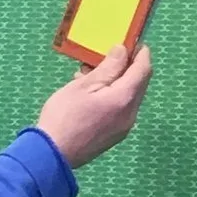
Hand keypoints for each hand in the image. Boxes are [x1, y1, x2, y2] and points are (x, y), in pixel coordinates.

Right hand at [37, 42, 153, 170]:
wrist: (52, 154)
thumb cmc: (64, 115)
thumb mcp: (84, 85)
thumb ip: (108, 67)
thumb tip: (123, 51)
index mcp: (125, 99)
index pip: (143, 70)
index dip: (141, 53)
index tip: (133, 42)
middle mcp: (131, 114)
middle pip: (138, 83)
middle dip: (127, 66)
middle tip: (107, 55)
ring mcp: (124, 127)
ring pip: (128, 96)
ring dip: (116, 81)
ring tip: (91, 72)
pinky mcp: (114, 135)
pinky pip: (120, 108)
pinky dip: (111, 95)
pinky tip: (90, 92)